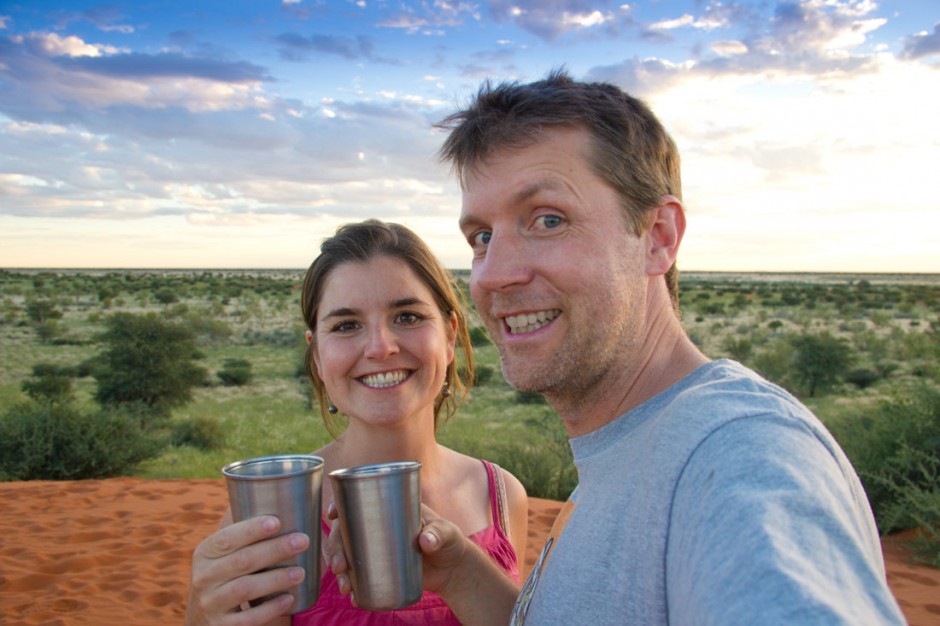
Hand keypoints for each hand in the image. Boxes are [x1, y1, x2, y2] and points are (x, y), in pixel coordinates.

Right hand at [185, 515, 308, 625]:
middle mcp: (203, 577)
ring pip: (245, 589)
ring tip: (300, 572)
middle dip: (274, 549)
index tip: (277, 521)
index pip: (226, 538)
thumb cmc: (224, 577)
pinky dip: (270, 609)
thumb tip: (285, 499)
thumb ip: (242, 537)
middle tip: (302, 541)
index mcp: (204, 553)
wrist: (202, 620)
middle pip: (242, 561)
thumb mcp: (221, 557)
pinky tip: (288, 599)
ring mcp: (210, 604)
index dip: (251, 530)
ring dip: (276, 579)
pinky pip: (248, 619)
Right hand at [323, 501, 473, 599]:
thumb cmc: (449, 541)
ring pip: (348, 554)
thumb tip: (426, 541)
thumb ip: (438, 534)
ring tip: (346, 587)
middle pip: (346, 532)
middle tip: (340, 566)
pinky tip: (352, 596)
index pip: (359, 501)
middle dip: (336, 548)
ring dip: (340, 569)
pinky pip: (359, 574)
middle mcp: (377, 527)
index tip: (332, 515)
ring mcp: (377, 549)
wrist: (452, 569)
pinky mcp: (381, 569)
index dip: (340, 505)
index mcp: (390, 509)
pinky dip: (353, 585)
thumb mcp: (446, 533)